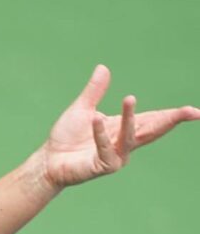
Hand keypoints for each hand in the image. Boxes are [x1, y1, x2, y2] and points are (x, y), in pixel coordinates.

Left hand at [40, 64, 199, 189]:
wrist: (48, 160)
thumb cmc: (66, 138)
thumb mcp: (82, 109)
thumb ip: (95, 91)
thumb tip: (103, 68)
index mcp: (123, 129)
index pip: (153, 120)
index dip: (173, 115)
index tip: (194, 111)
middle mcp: (124, 143)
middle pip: (153, 130)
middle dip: (172, 120)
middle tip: (192, 112)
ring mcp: (115, 156)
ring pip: (130, 137)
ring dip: (130, 118)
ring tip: (130, 98)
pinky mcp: (102, 166)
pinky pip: (105, 148)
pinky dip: (100, 134)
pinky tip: (97, 120)